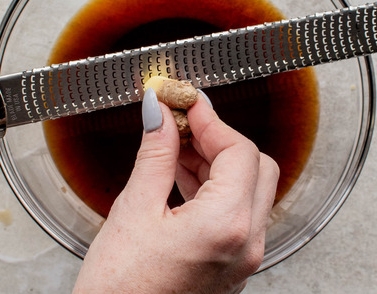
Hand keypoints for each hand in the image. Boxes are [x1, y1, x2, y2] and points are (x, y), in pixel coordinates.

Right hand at [74, 88, 279, 292]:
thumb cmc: (120, 291)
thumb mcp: (133, 211)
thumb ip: (155, 155)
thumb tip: (159, 114)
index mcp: (227, 225)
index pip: (239, 149)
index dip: (211, 119)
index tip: (186, 102)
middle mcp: (246, 243)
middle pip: (255, 166)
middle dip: (219, 139)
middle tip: (182, 124)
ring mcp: (243, 259)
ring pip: (249, 190)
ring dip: (217, 163)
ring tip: (174, 149)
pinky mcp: (232, 268)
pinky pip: (238, 215)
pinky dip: (216, 190)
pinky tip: (180, 180)